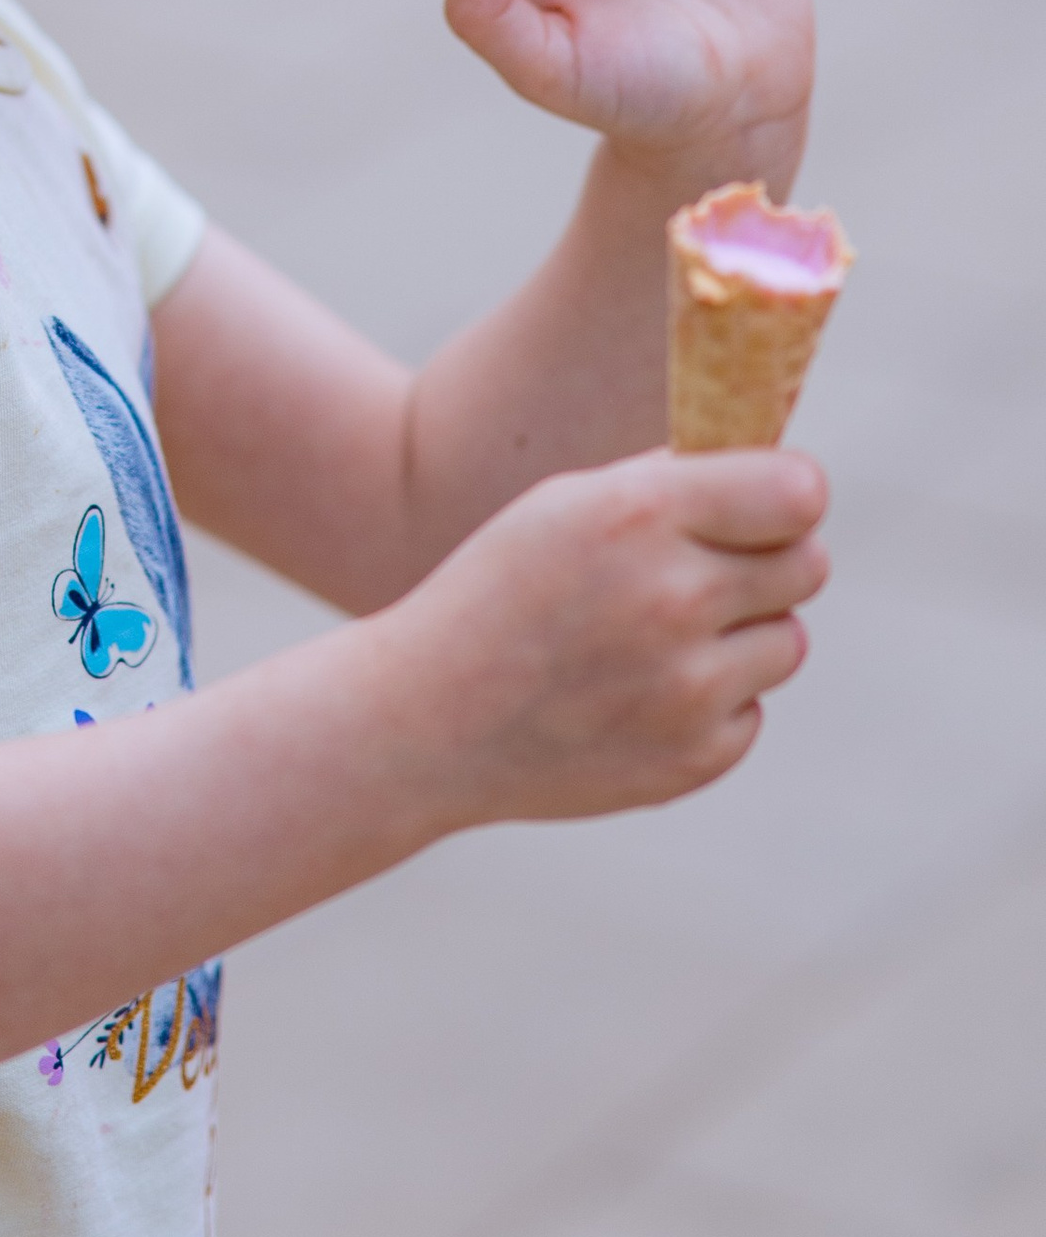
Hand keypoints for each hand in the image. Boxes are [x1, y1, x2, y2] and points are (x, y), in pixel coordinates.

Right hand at [397, 445, 829, 823]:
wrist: (429, 718)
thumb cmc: (500, 591)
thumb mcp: (566, 506)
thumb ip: (670, 485)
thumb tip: (777, 479)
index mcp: (640, 515)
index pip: (798, 493)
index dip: (789, 495)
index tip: (770, 505)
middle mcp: (675, 598)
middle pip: (807, 564)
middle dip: (770, 561)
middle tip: (712, 570)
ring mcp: (689, 688)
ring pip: (788, 641)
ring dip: (742, 635)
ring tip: (658, 638)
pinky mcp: (696, 757)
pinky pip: (751, 710)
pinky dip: (711, 701)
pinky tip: (636, 695)